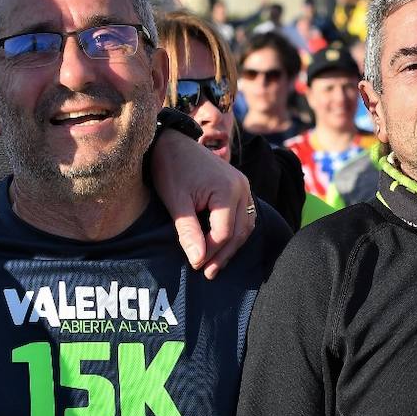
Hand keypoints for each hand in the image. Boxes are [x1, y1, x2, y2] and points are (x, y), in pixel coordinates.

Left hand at [151, 130, 255, 278]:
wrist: (172, 142)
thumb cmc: (171, 169)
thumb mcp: (176, 202)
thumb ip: (188, 231)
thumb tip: (198, 260)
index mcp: (228, 190)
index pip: (224, 233)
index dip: (211, 253)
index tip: (195, 266)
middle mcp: (242, 188)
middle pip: (239, 232)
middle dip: (223, 255)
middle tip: (207, 273)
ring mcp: (244, 186)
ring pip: (245, 226)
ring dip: (231, 247)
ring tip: (214, 264)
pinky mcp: (239, 187)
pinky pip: (243, 216)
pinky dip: (234, 233)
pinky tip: (220, 246)